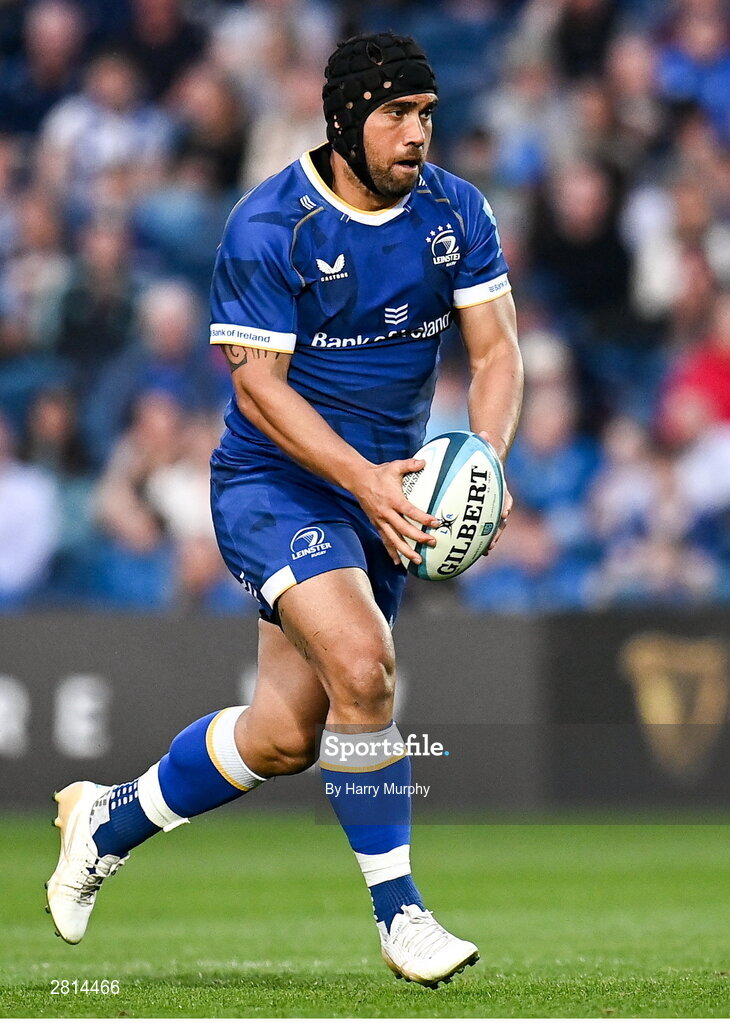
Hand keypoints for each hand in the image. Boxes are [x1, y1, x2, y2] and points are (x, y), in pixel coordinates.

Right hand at [351, 459, 441, 566]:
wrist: (358, 480)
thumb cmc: (379, 473)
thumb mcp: (395, 466)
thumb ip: (410, 464)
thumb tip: (425, 462)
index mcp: (393, 499)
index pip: (410, 511)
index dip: (423, 518)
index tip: (436, 523)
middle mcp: (386, 512)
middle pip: (403, 529)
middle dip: (418, 537)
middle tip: (432, 542)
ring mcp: (380, 520)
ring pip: (394, 539)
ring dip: (406, 551)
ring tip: (417, 560)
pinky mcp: (377, 524)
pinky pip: (385, 540)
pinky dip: (391, 552)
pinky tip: (398, 563)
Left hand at [476, 432, 511, 555]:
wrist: (486, 467)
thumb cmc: (482, 459)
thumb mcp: (483, 451)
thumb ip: (483, 443)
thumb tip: (483, 432)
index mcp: (500, 488)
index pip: (506, 497)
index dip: (506, 505)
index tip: (505, 512)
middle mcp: (498, 502)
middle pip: (500, 519)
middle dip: (497, 531)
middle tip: (491, 542)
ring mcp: (491, 510)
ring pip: (492, 528)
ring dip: (488, 540)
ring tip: (483, 552)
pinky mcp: (480, 515)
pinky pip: (479, 528)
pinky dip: (475, 538)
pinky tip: (466, 549)